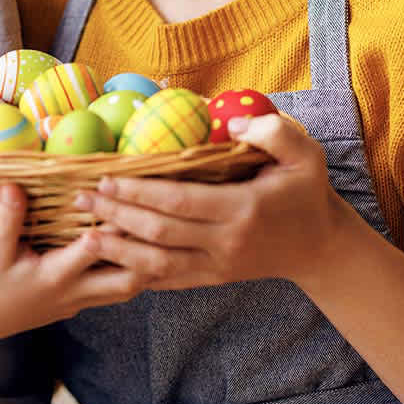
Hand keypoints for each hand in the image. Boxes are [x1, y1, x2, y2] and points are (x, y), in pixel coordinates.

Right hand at [0, 183, 150, 352]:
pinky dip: (132, 274)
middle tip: (155, 220)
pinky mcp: (79, 303)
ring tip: (155, 235)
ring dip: (144, 264)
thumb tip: (13, 184)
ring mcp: (79, 301)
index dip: (108, 226)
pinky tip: (138, 254)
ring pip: (127, 289)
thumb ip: (8, 218)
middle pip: (126, 279)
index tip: (118, 200)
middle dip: (144, 252)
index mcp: (55, 276)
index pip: (92, 252)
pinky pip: (116, 292)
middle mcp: (74, 291)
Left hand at [73, 113, 350, 290]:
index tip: (107, 177)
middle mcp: (226, 243)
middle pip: (159, 233)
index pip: (179, 201)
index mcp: (242, 209)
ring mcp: (218, 266)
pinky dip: (137, 272)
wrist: (321, 246)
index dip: (139, 192)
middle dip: (117, 215)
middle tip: (82, 198)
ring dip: (118, 249)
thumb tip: (233, 123)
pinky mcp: (213, 278)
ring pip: (158, 264)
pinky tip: (110, 260)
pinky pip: (168, 280)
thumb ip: (272, 132)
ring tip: (85, 233)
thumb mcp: (305, 153)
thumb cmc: (307, 192)